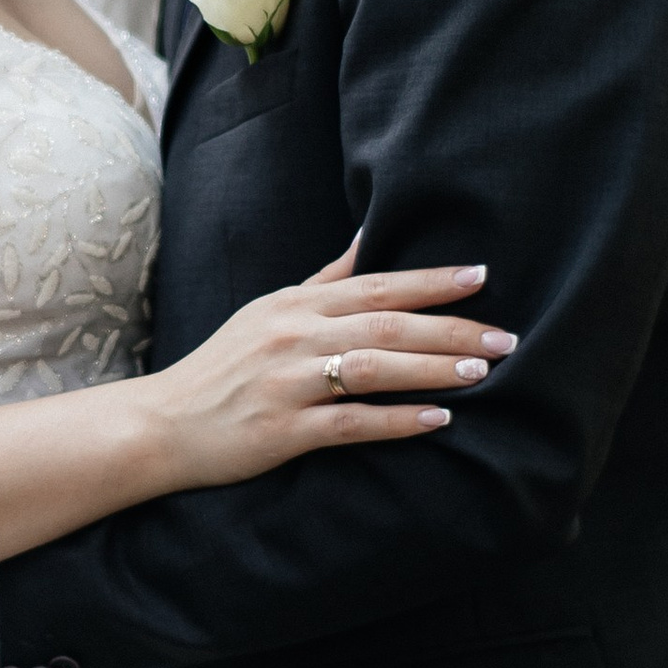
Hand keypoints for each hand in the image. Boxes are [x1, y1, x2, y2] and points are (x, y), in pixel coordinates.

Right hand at [141, 243, 512, 490]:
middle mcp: (294, 336)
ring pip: (375, 368)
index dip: (431, 281)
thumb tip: (369, 237)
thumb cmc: (223, 366)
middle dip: (451, 329)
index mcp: (295, 305)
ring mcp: (288, 382)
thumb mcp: (269, 311)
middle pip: (386, 324)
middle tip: (505, 337)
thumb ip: (324, 281)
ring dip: (433, 369)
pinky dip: (397, 420)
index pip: (376, 285)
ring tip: (482, 372)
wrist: (162, 423)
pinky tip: (437, 420)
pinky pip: (351, 422)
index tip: (482, 276)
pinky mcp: (284, 429)